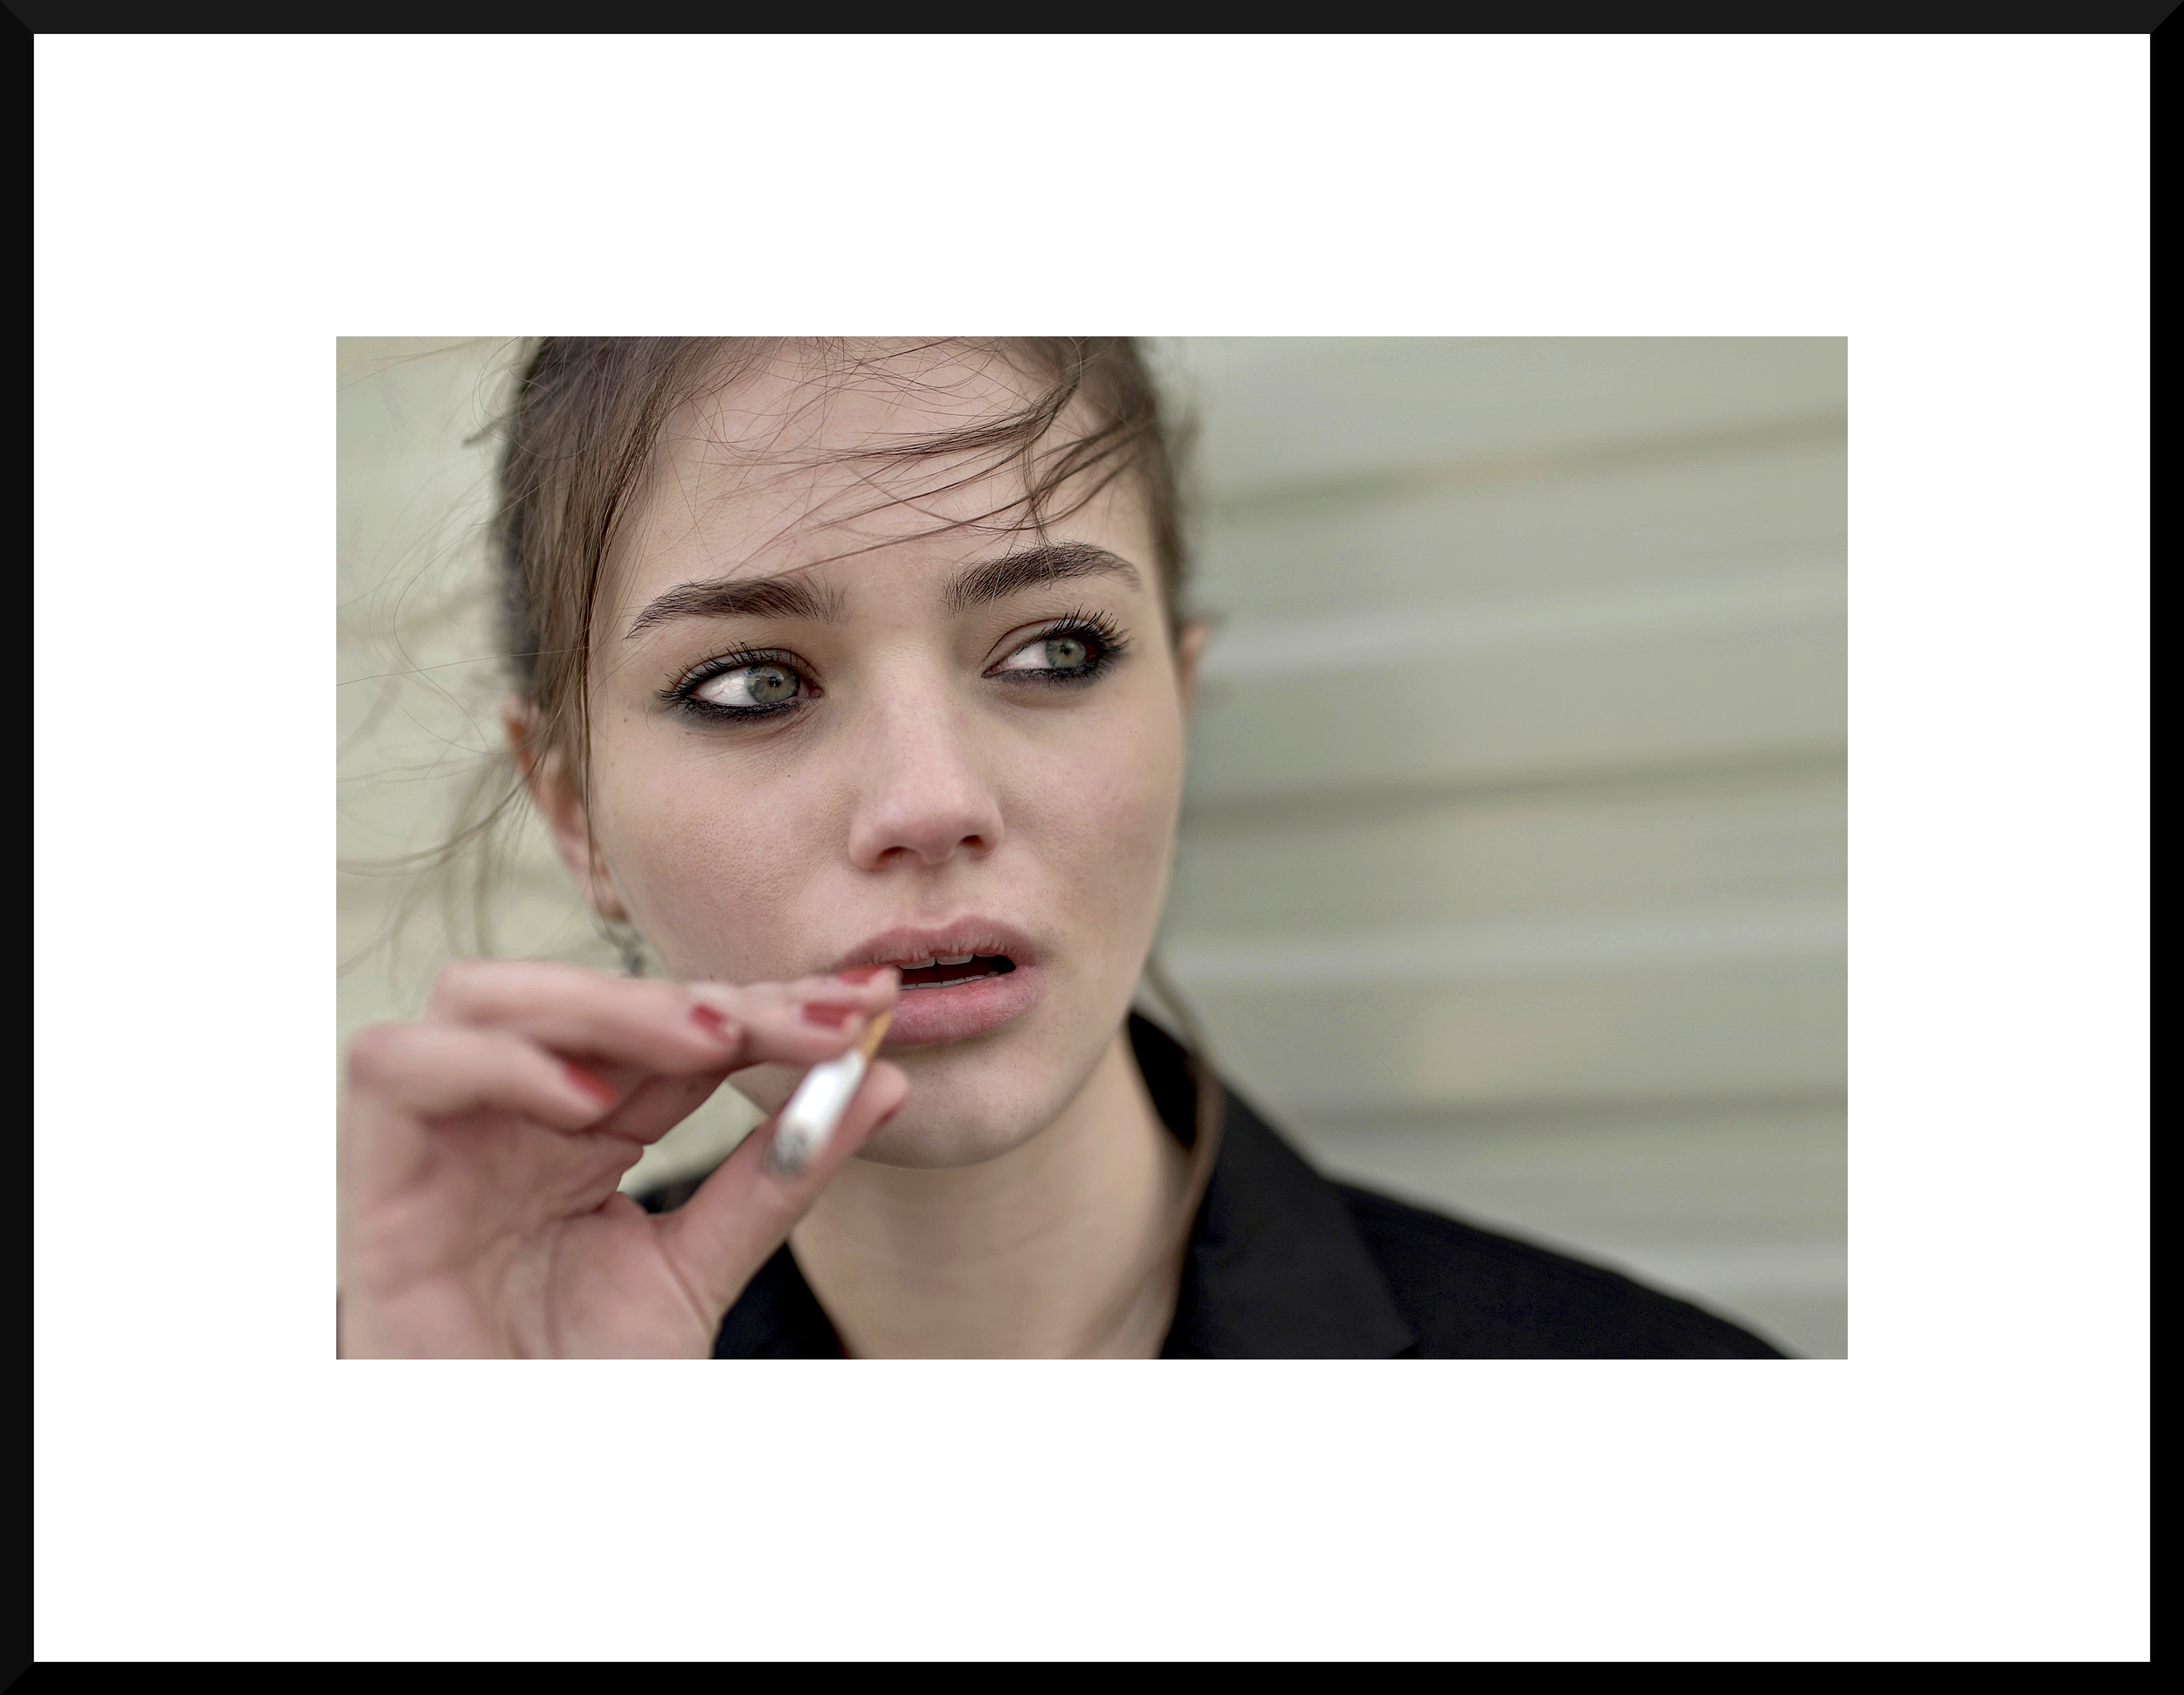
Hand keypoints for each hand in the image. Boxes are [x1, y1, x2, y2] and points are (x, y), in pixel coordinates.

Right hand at [337, 960, 904, 1356]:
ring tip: (717, 1039)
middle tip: (819, 1018)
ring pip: (484, 997)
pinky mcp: (374, 1183)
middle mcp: (504, 1115)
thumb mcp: (702, 1269)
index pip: (667, 1026)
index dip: (765, 1004)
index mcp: (576, 1125)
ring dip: (607, 1004)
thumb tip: (885, 1078)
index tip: (869, 1004)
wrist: (506, 1473)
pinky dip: (496, 1064)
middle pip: (585, 995)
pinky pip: (398, 1070)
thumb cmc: (581, 1384)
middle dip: (707, 994)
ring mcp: (436, 1140)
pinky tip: (591, 1102)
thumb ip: (781, 1174)